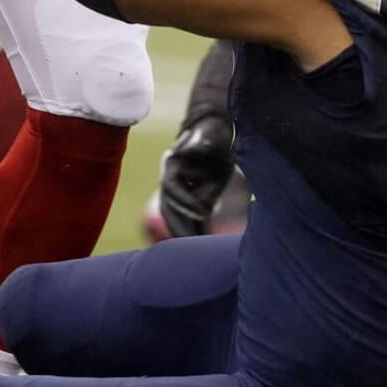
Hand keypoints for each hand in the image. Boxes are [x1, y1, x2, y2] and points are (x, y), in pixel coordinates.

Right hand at [158, 112, 234, 238]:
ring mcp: (182, 192)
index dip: (185, 201)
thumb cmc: (212, 132)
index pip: (172, 189)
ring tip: (197, 254)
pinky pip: (191, 220)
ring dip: (185, 235)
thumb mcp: (208, 136)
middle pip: (170, 209)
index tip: (204, 211)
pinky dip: (197, 233)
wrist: (216, 133)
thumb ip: (196, 143)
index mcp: (172, 166)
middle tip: (193, 245)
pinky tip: (206, 246)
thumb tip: (181, 149)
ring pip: (177, 218)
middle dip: (180, 227)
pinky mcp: (194, 199)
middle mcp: (173, 182)